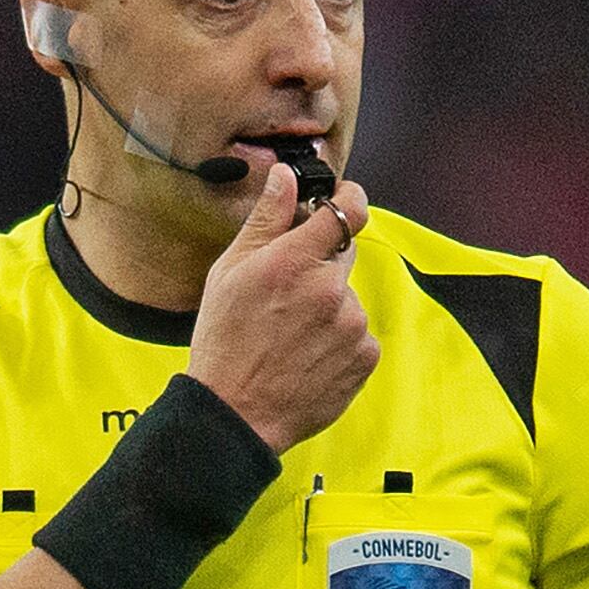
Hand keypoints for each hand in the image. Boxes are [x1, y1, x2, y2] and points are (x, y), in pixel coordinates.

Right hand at [186, 163, 375, 454]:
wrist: (236, 412)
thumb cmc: (224, 341)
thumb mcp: (230, 271)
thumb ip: (266, 219)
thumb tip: (285, 176)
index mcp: (294, 260)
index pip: (347, 210)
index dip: (350, 199)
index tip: (345, 199)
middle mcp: (329, 288)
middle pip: (343, 254)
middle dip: (319, 264)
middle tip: (285, 293)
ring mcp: (352, 324)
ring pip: (347, 298)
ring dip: (328, 307)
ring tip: (290, 334)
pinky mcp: (364, 356)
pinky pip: (357, 334)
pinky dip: (339, 340)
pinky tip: (306, 355)